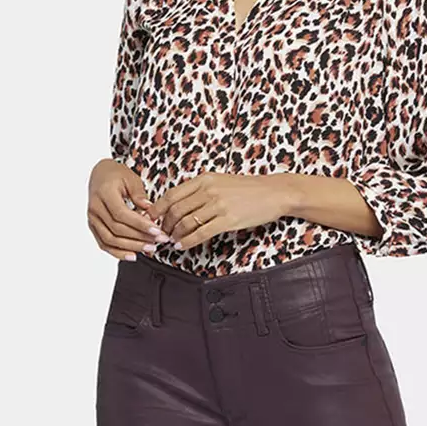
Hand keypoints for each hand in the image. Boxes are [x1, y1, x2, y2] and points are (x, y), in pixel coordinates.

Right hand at [87, 159, 170, 259]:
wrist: (100, 175)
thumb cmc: (117, 175)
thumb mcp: (131, 179)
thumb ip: (139, 195)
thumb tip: (150, 211)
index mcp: (104, 193)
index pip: (122, 214)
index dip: (140, 225)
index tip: (157, 231)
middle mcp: (95, 207)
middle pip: (117, 229)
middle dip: (140, 238)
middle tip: (159, 241)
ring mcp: (92, 218)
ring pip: (110, 240)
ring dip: (131, 247)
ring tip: (150, 249)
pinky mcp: (93, 227)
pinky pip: (104, 244)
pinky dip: (118, 252)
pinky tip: (133, 255)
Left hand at [147, 171, 294, 251]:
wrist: (274, 193)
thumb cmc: (248, 189)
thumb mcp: (221, 182)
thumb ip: (201, 190)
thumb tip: (180, 204)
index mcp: (204, 179)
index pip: (172, 194)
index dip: (158, 208)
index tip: (152, 218)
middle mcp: (208, 190)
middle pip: (176, 210)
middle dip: (165, 224)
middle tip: (161, 233)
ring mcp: (218, 205)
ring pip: (186, 222)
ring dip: (175, 234)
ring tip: (172, 240)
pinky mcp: (228, 220)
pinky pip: (201, 233)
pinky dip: (187, 241)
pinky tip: (182, 245)